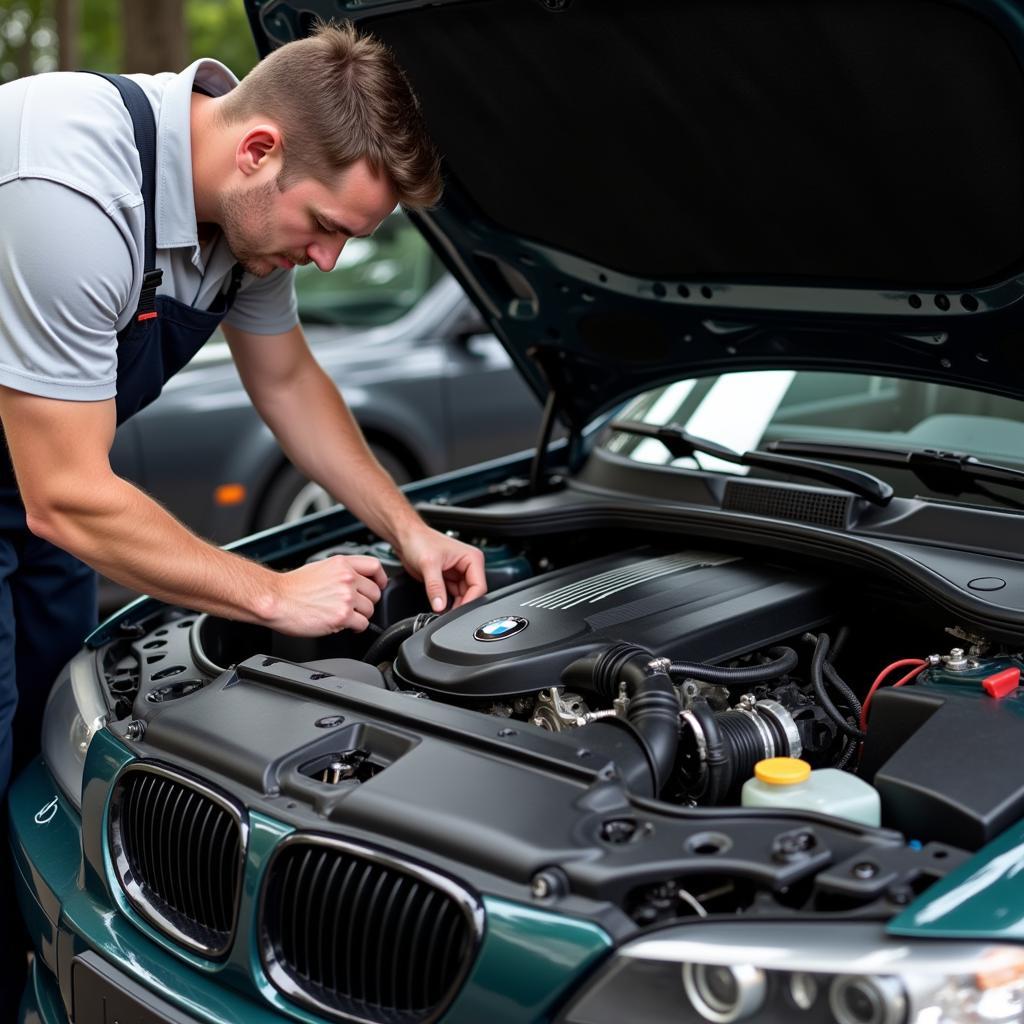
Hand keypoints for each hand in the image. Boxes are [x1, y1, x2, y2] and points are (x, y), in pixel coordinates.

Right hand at [268, 555, 387, 635]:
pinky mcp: (342, 616)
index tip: (379, 585)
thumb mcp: (321, 567)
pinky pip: (362, 624)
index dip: (380, 578)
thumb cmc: (292, 587)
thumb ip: (341, 572)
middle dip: (367, 602)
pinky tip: (343, 625)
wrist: (276, 600)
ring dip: (360, 616)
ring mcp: (346, 597)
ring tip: (345, 616)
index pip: (375, 566)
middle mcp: (347, 578)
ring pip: (370, 610)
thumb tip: (356, 581)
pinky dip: (355, 628)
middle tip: (355, 607)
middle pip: (375, 592)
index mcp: (342, 564)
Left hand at [393, 527, 486, 611]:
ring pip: (462, 597)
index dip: (469, 601)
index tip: (457, 612)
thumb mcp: (428, 564)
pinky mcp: (449, 579)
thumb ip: (435, 587)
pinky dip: (446, 602)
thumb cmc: (419, 540)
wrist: (406, 538)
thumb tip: (440, 606)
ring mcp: (459, 573)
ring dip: (453, 605)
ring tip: (441, 609)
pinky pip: (452, 596)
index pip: (479, 587)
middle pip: (472, 594)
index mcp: (472, 558)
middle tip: (447, 614)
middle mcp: (468, 565)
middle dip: (461, 605)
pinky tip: (439, 605)